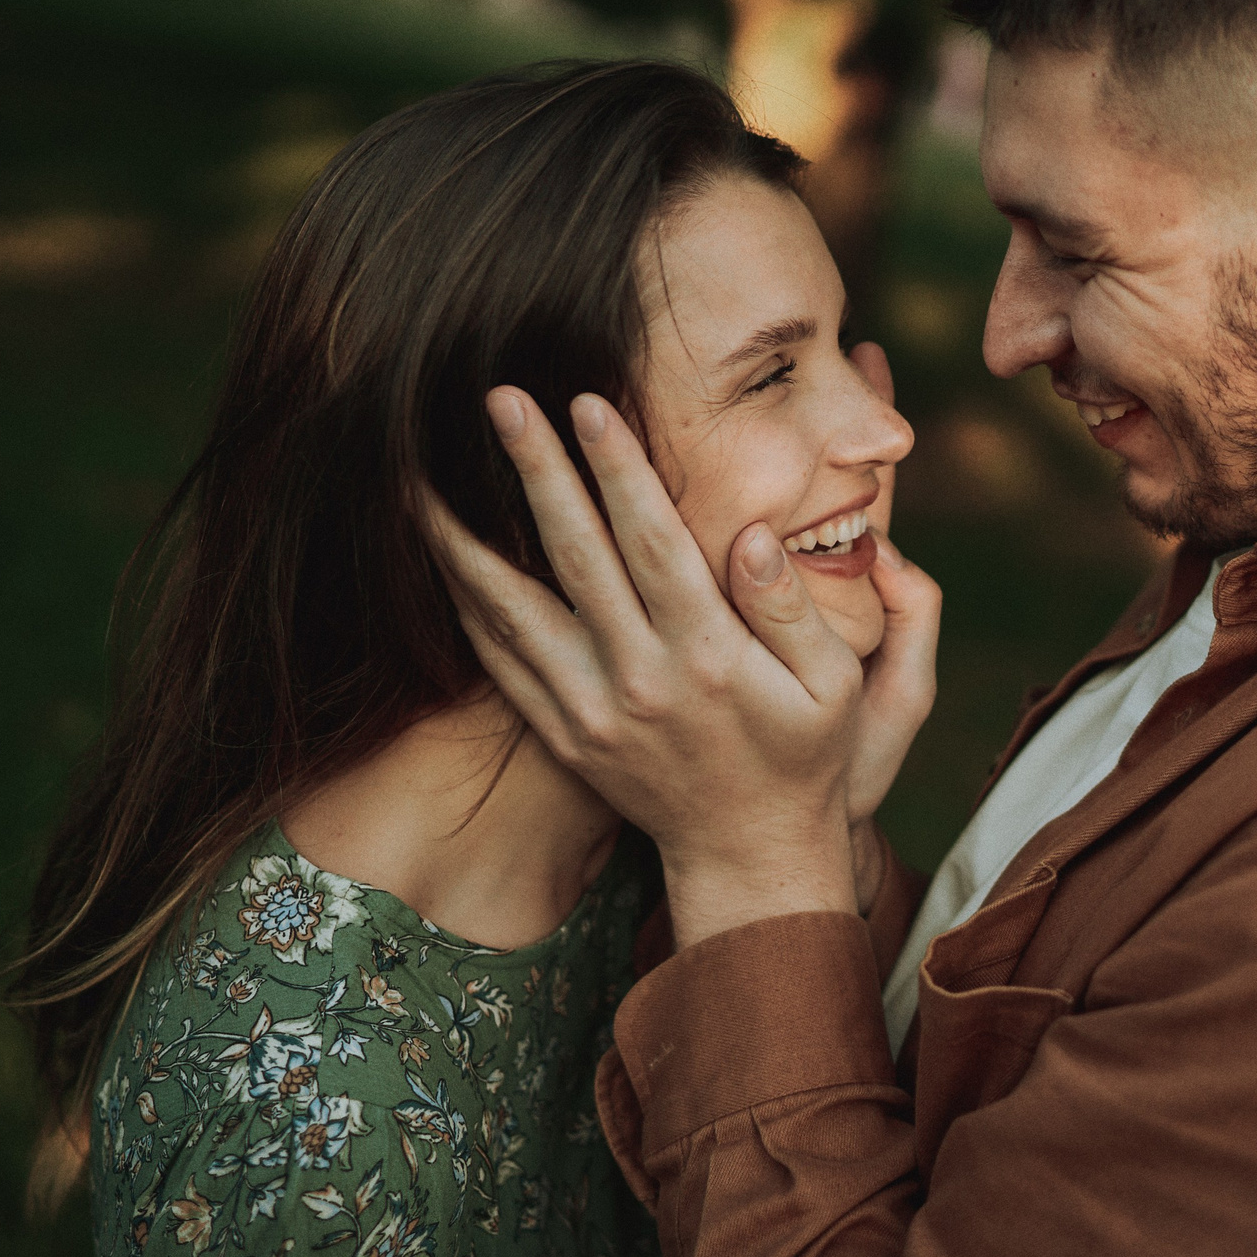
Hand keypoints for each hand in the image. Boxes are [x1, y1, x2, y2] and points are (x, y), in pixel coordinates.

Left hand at [422, 383, 928, 944]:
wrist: (749, 856)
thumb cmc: (805, 755)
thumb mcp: (832, 685)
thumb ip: (790, 607)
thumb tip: (752, 533)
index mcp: (708, 656)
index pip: (652, 541)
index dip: (619, 468)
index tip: (588, 403)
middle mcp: (639, 679)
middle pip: (575, 554)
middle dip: (536, 469)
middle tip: (500, 399)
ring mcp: (590, 711)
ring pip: (512, 608)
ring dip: (466, 535)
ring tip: (424, 475)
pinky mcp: (562, 734)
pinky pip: (500, 661)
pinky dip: (466, 603)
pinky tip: (443, 554)